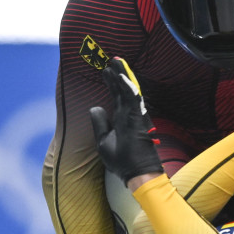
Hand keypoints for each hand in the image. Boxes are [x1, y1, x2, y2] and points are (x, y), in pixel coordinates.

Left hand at [90, 58, 163, 183]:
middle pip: (122, 90)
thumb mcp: (103, 141)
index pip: (116, 97)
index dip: (111, 83)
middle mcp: (128, 115)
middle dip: (117, 75)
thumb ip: (100, 123)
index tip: (106, 71)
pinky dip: (126, 86)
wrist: (137, 173)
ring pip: (127, 90)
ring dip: (122, 75)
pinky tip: (120, 74)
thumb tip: (95, 106)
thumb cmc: (122, 161)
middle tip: (112, 60)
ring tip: (116, 61)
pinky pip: (131, 98)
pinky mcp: (137, 118)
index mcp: (121, 120)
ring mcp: (133, 116)